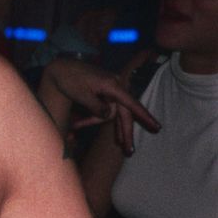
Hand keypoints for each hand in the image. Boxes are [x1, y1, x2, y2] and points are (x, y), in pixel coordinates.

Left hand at [40, 57, 159, 154]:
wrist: (60, 67)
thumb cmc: (70, 79)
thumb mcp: (81, 95)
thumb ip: (96, 107)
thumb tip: (108, 115)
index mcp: (112, 85)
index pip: (131, 104)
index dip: (144, 116)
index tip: (156, 127)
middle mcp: (115, 87)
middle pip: (124, 113)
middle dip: (125, 132)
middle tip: (129, 151)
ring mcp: (110, 90)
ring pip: (112, 113)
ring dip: (103, 125)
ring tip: (111, 143)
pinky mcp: (103, 94)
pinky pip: (102, 109)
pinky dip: (92, 117)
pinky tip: (76, 125)